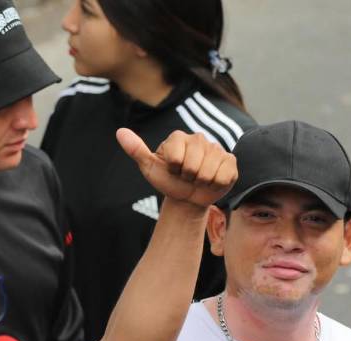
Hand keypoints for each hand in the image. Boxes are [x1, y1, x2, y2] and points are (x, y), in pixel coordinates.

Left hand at [117, 128, 236, 208]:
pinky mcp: (230, 161)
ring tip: (197, 179)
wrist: (187, 198)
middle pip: (193, 166)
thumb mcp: (149, 168)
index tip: (172, 170)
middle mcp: (199, 138)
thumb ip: (136, 150)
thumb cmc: (168, 181)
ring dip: (201, 182)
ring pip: (209, 172)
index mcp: (179, 137)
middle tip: (186, 177)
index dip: (173, 170)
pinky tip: (211, 180)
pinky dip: (216, 184)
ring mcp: (217, 148)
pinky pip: (224, 175)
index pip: (176, 158)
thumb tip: (119, 131)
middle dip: (187, 177)